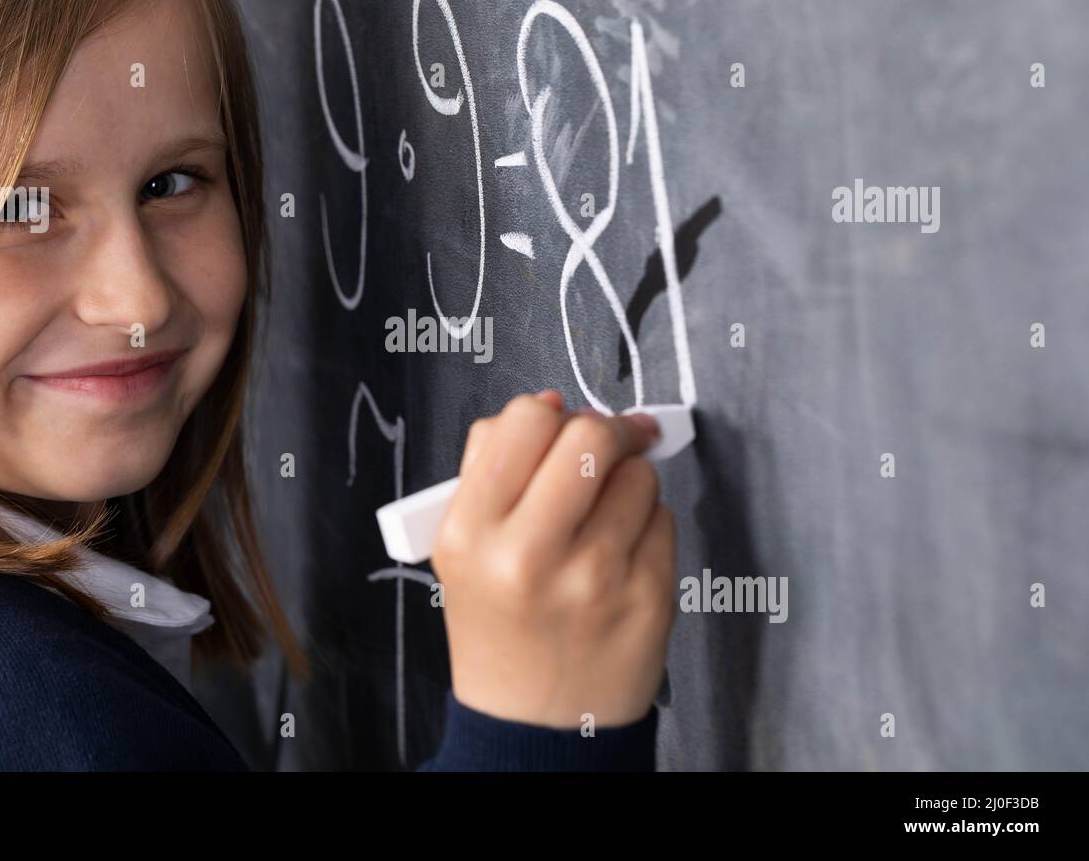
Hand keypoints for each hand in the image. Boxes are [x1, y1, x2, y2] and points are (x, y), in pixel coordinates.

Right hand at [431, 390, 676, 728]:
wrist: (535, 722)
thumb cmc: (500, 621)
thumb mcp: (462, 546)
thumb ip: (491, 466)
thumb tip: (552, 403)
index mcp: (472, 532)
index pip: (524, 422)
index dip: (551, 411)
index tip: (566, 421)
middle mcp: (530, 554)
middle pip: (591, 436)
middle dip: (608, 428)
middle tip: (613, 440)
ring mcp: (595, 577)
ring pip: (638, 475)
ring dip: (628, 479)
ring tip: (607, 514)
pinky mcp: (648, 596)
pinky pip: (664, 518)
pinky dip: (648, 523)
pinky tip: (623, 552)